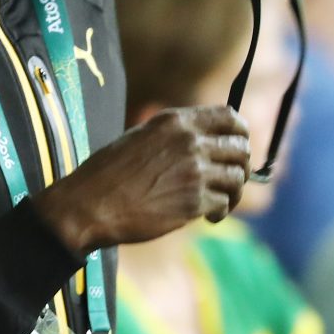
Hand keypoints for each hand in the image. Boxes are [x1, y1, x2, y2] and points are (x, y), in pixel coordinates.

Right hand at [33, 106, 249, 254]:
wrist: (92, 204)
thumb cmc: (110, 172)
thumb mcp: (141, 137)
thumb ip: (173, 135)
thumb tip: (203, 140)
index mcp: (175, 122)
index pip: (229, 117)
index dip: (240, 132)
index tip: (239, 143)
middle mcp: (189, 142)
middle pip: (240, 148)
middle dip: (241, 164)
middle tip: (232, 178)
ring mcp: (194, 171)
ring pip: (237, 177)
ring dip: (234, 191)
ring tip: (220, 202)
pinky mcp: (194, 201)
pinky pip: (224, 203)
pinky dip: (220, 211)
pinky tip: (209, 217)